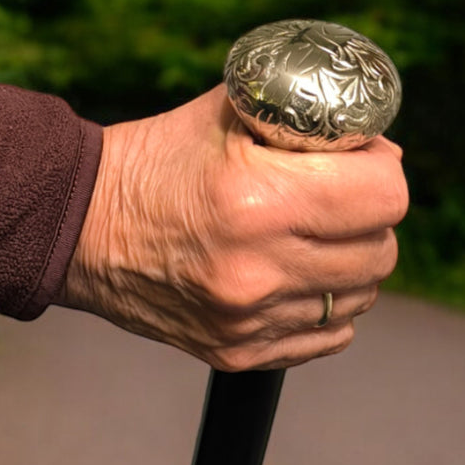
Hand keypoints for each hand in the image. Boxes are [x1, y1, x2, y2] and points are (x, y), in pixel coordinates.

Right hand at [57, 85, 408, 370]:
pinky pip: (330, 335)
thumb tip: (379, 146)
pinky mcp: (239, 352)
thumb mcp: (226, 113)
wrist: (79, 229)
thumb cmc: (155, 162)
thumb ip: (304, 119)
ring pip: (360, 295)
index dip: (382, 171)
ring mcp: (249, 320)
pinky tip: (293, 277)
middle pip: (381, 251)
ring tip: (311, 238)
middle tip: (337, 199)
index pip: (385, 196)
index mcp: (258, 199)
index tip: (362, 162)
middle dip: (369, 218)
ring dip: (350, 263)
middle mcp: (258, 268)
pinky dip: (325, 306)